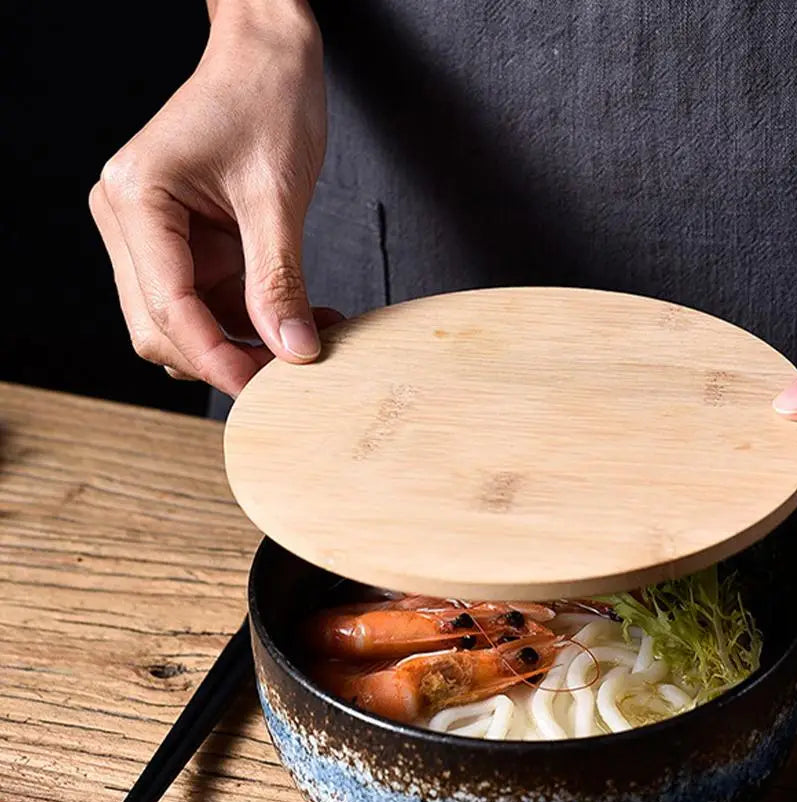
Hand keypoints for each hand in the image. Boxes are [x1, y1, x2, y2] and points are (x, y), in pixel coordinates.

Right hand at [90, 0, 340, 395]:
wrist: (269, 58)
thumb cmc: (266, 100)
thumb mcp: (277, 196)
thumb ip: (279, 280)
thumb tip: (292, 352)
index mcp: (136, 199)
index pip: (166, 306)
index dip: (215, 358)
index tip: (265, 391)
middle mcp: (130, 221)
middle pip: (161, 327)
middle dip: (224, 359)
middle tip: (289, 379)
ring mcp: (153, 236)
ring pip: (186, 324)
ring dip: (243, 345)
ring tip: (309, 341)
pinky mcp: (184, 245)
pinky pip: (212, 304)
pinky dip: (253, 322)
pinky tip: (301, 320)